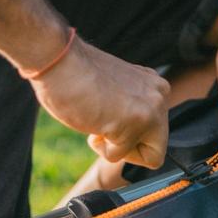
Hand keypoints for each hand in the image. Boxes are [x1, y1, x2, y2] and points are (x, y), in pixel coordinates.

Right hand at [30, 36, 169, 168]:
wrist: (58, 61)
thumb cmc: (74, 76)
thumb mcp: (115, 92)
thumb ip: (131, 107)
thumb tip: (132, 131)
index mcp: (155, 87)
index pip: (158, 131)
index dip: (133, 137)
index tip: (112, 120)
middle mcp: (159, 97)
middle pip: (157, 147)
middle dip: (129, 146)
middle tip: (106, 125)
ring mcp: (150, 110)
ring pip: (145, 157)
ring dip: (114, 146)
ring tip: (97, 119)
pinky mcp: (134, 123)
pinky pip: (118, 155)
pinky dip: (100, 147)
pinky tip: (92, 120)